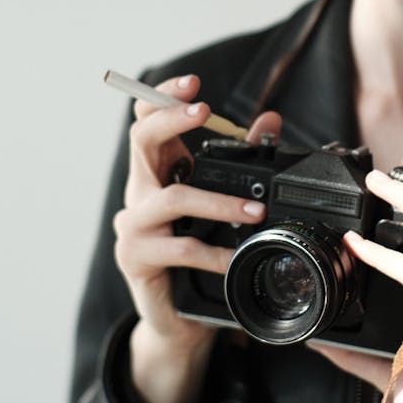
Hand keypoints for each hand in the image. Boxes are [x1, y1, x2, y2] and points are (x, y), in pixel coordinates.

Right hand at [113, 73, 281, 402]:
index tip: (192, 83)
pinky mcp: (137, 260)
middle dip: (173, 119)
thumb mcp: (221, 203)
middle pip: (142, 142)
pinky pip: (180, 249)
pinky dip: (214, 252)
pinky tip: (236, 257)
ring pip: (172, 198)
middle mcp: (139, 193)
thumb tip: (269, 120)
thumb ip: (242, 161)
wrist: (179, 320)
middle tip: (204, 109)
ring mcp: (133, 227)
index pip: (148, 122)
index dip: (163, 98)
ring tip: (255, 209)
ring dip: (217, 200)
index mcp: (157, 173)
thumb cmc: (199, 256)